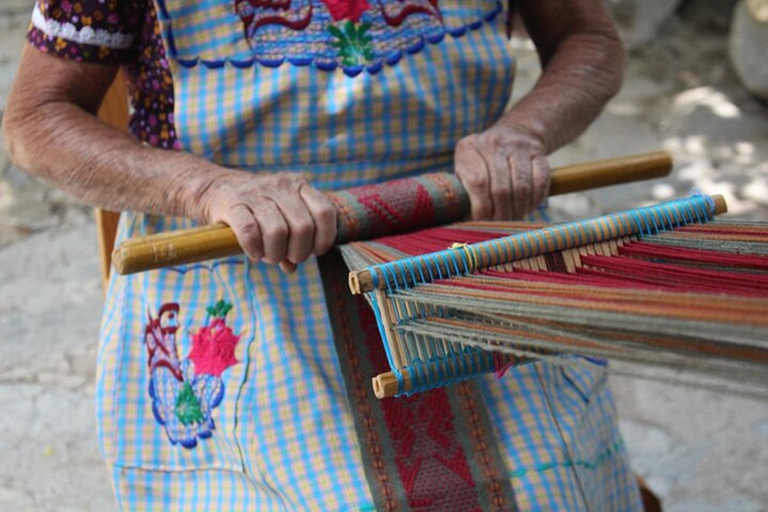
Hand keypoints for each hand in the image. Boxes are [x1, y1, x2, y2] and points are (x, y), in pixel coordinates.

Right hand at [202, 171, 336, 271]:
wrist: (218, 190)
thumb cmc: (259, 211)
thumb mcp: (283, 217)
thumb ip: (295, 241)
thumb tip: (291, 268)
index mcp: (299, 185)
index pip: (325, 212)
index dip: (323, 238)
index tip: (313, 251)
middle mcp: (281, 186)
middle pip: (303, 227)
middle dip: (298, 251)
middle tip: (286, 257)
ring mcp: (256, 192)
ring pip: (277, 231)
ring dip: (275, 254)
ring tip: (269, 256)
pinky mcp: (233, 203)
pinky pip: (250, 232)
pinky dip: (254, 249)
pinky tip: (254, 253)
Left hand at [454, 125, 550, 219]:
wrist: (513, 134)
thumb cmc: (481, 164)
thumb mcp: (464, 169)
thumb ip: (462, 192)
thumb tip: (467, 222)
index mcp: (468, 148)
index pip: (477, 183)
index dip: (481, 208)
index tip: (482, 222)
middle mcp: (493, 143)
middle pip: (500, 189)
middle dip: (501, 214)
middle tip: (500, 225)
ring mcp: (517, 145)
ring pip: (521, 187)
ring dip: (518, 210)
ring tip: (513, 219)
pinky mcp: (538, 151)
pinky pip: (540, 181)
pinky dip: (535, 200)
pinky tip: (528, 207)